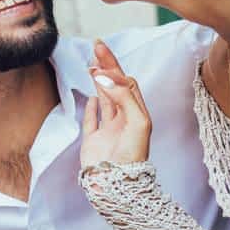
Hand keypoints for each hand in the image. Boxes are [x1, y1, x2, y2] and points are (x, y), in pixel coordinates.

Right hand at [79, 40, 151, 168]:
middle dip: (107, 65)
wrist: (116, 184)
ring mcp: (108, 130)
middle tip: (97, 45)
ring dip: (99, 80)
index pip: (127, 83)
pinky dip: (91, 107)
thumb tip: (105, 78)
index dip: (116, 70)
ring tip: (92, 64)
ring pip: (104, 99)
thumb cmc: (132, 155)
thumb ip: (123, 97)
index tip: (103, 62)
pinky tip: (91, 97)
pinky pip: (92, 120)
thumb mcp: (137, 122)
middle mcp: (123, 119)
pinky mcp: (93, 141)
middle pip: (115, 86)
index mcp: (136, 114)